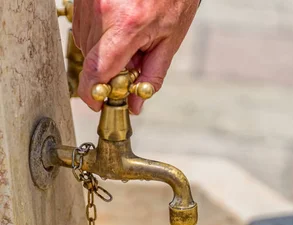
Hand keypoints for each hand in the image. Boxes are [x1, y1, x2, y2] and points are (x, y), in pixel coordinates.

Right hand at [73, 0, 198, 112]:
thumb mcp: (169, 39)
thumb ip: (151, 75)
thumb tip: (134, 105)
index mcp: (128, 26)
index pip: (98, 70)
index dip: (93, 93)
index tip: (98, 103)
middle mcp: (103, 11)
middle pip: (92, 60)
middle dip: (108, 70)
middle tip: (130, 64)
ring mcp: (90, 1)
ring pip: (84, 44)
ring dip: (102, 51)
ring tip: (127, 37)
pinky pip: (82, 25)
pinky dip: (97, 33)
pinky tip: (117, 24)